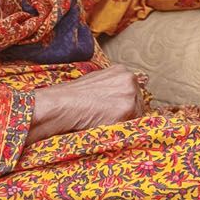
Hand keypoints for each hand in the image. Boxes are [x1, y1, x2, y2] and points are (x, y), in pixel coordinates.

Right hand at [29, 65, 146, 140]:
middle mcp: (129, 78)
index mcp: (121, 71)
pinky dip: (122, 128)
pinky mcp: (128, 109)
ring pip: (137, 113)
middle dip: (127, 112)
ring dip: (125, 121)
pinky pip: (132, 124)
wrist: (61, 105)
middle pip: (138, 102)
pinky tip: (107, 125)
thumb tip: (116, 99)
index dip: (123, 104)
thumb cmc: (72, 97)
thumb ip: (110, 87)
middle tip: (108, 119)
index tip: (114, 112)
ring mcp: (130, 93)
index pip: (132, 92)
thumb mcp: (94, 83)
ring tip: (104, 121)